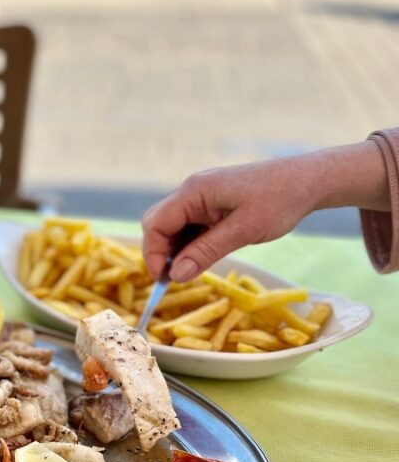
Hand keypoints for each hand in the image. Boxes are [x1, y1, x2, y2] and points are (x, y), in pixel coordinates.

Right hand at [142, 141, 387, 281]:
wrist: (308, 180)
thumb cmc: (279, 201)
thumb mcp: (243, 231)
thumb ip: (206, 252)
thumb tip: (175, 275)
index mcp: (194, 192)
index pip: (156, 225)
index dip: (154, 255)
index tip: (164, 281)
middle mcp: (191, 191)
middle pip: (158, 223)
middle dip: (160, 252)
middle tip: (172, 279)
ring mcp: (201, 196)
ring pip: (172, 226)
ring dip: (175, 250)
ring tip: (189, 272)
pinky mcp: (211, 202)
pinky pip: (189, 225)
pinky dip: (189, 244)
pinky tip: (201, 258)